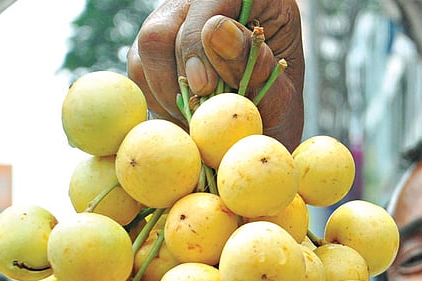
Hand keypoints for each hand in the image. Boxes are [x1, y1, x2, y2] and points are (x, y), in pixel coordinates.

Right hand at [128, 0, 305, 150]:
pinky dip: (157, 99)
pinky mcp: (157, 48)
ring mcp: (177, 22)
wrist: (267, 127)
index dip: (199, 44)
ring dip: (167, 91)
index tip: (205, 86)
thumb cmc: (280, 108)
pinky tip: (184, 115)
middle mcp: (207, 3)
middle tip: (196, 108)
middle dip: (179, 75)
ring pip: (148, 46)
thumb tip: (217, 32)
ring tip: (196, 117)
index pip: (209, 2)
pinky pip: (139, 69)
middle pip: (165, 26)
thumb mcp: (282, 89)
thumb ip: (256, 63)